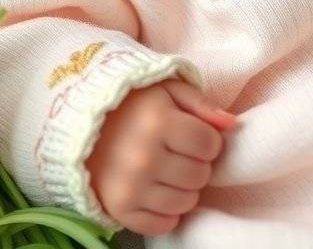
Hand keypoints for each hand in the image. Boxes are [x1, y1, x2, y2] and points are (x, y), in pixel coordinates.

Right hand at [86, 78, 236, 235]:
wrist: (81, 122)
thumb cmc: (132, 103)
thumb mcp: (166, 89)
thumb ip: (201, 103)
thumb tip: (231, 125)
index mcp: (158, 122)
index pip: (210, 145)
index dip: (206, 139)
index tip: (191, 133)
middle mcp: (144, 157)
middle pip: (200, 175)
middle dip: (196, 163)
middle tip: (178, 150)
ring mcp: (131, 187)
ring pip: (187, 202)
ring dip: (185, 187)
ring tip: (168, 168)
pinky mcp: (120, 208)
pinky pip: (163, 224)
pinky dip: (167, 211)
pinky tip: (157, 188)